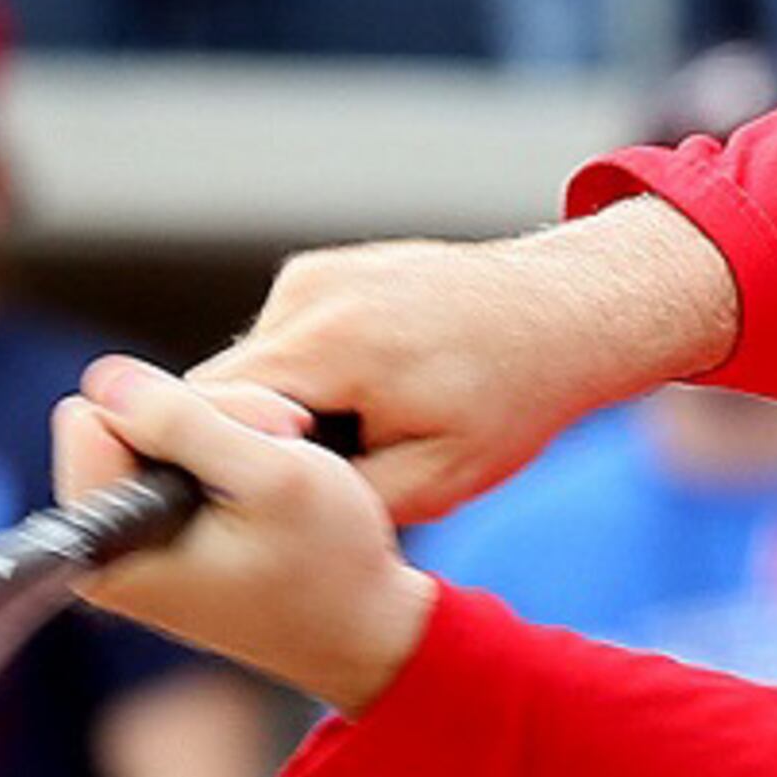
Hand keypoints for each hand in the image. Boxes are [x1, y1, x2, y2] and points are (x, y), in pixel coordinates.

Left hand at [59, 360, 438, 712]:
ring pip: (147, 427)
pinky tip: (261, 479)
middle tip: (272, 447)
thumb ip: (182, 422)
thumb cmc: (330, 566)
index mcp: (113, 548)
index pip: (91, 415)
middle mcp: (105, 549)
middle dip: (198, 414)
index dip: (171, 409)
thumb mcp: (272, 477)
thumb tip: (104, 378)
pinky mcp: (157, 534)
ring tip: (274, 467)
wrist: (364, 629)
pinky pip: (168, 454)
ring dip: (220, 428)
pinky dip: (220, 449)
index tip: (240, 444)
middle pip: (115, 416)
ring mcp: (130, 542)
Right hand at [198, 198, 741, 523]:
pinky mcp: (322, 268)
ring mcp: (312, 273)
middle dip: (253, 440)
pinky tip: (370, 392)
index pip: (213, 412)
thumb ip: (340, 496)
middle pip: (223, 388)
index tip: (241, 507)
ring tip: (360, 433)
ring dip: (285, 409)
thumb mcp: (436, 480)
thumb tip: (264, 508)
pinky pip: (285, 337)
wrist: (564, 312)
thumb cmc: (511, 401)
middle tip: (306, 485)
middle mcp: (307, 294)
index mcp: (329, 345)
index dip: (217, 464)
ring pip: (254, 366)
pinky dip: (311, 374)